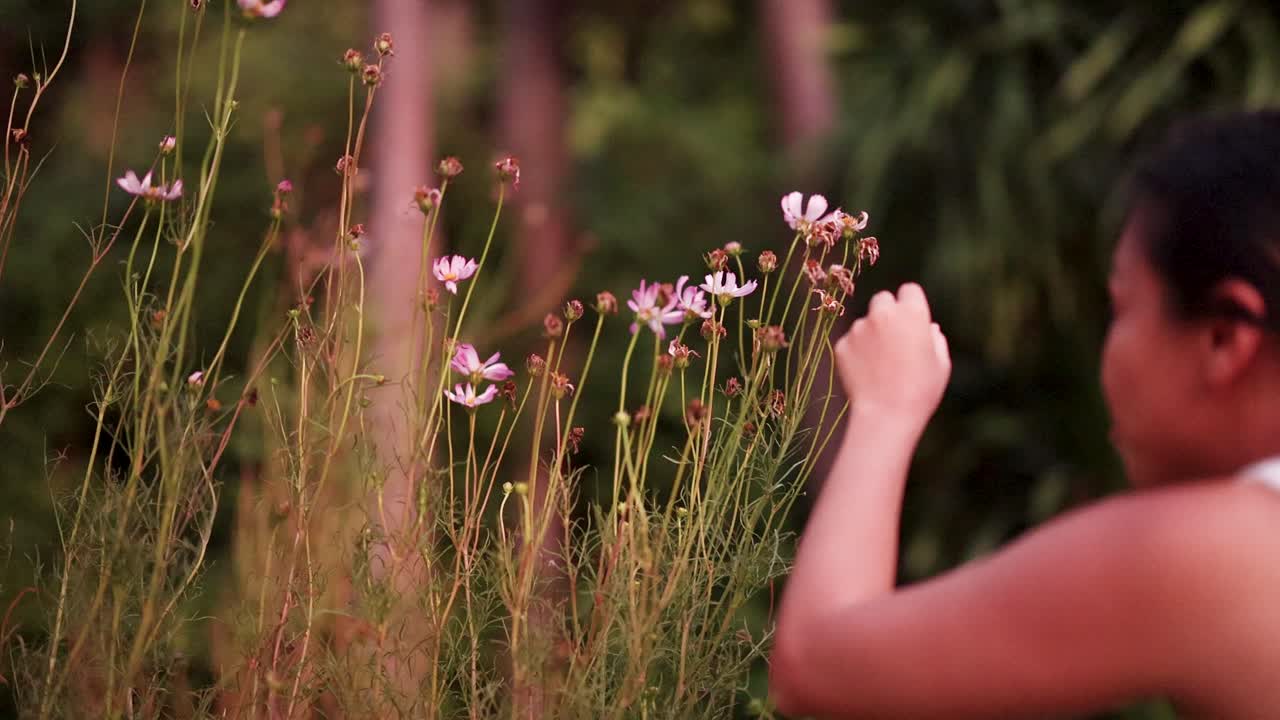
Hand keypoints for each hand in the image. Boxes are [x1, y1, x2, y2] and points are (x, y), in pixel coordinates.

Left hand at [834, 283, 950, 427]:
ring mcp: (859, 328)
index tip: (911, 318)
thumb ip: (935, 339)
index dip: (911, 303)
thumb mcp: (941, 364)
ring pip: (865, 322)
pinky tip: (866, 372)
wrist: (886, 414)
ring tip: (879, 363)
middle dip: (888, 312)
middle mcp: (883, 314)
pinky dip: (857, 351)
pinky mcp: (841, 344)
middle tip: (893, 337)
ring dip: (871, 334)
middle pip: (883, 299)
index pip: (910, 290)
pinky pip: (851, 341)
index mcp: (911, 313)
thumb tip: (928, 328)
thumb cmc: (921, 391)